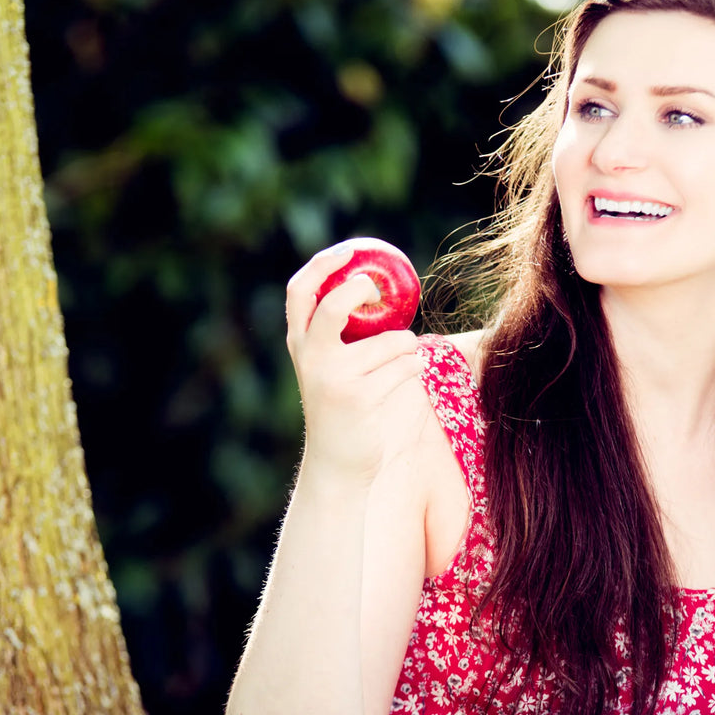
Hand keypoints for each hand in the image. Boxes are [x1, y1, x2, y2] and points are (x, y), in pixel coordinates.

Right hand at [285, 244, 422, 481]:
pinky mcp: (361, 398)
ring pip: (392, 341)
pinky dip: (414, 368)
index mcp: (300, 345)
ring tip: (403, 362)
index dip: (323, 264)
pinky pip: (405, 367)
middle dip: (360, 290)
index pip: (300, 291)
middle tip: (378, 292)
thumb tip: (377, 289)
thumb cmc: (343, 407)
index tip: (350, 250)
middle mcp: (311, 359)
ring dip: (408, 347)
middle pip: (333, 305)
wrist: (338, 464)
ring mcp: (335, 379)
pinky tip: (405, 380)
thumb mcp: (330, 368)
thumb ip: (340, 334)